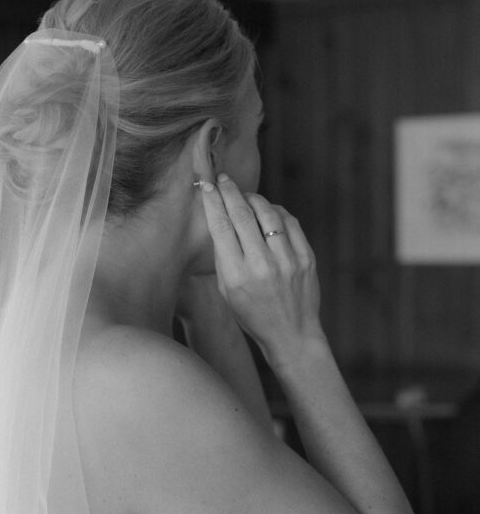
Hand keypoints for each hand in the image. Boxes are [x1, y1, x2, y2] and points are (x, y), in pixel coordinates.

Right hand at [200, 176, 324, 367]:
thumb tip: (221, 220)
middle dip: (231, 192)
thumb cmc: (253, 314)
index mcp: (236, 276)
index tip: (207, 186)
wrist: (291, 334)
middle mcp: (262, 266)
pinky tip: (268, 212)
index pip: (221, 227)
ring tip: (246, 197)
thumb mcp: (227, 292)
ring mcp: (287, 261)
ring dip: (254, 199)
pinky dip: (276, 211)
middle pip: (243, 214)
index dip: (213, 202)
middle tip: (224, 179)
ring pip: (268, 213)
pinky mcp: (306, 258)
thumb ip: (223, 257)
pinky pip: (289, 222)